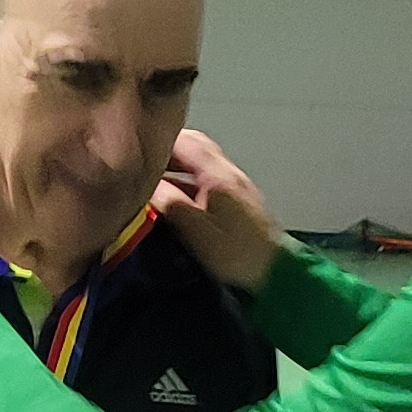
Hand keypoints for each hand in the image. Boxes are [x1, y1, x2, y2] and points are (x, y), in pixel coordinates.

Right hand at [153, 128, 285, 291]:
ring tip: (152, 176)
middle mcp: (228, 172)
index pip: (185, 141)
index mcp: (218, 175)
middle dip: (167, 150)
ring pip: (201, 160)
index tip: (135, 150)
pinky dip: (188, 177)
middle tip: (141, 161)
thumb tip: (148, 186)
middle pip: (195, 145)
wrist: (276, 270)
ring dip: (177, 163)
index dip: (158, 142)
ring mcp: (234, 183)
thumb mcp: (198, 232)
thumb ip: (172, 205)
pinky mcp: (237, 197)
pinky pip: (207, 176)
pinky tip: (174, 193)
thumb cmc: (238, 253)